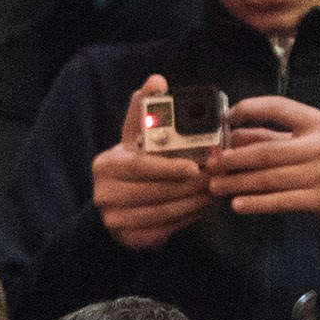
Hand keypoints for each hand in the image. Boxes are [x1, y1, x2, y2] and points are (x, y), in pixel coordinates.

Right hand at [92, 73, 217, 249]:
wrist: (113, 208)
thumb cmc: (130, 168)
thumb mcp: (133, 139)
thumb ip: (145, 112)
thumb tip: (156, 80)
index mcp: (106, 165)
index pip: (139, 166)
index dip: (167, 168)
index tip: (193, 166)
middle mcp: (105, 194)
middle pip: (155, 191)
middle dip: (189, 186)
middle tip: (214, 178)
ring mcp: (116, 220)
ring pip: (163, 212)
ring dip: (193, 203)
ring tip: (214, 191)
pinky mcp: (131, 239)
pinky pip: (166, 228)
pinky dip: (188, 218)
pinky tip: (203, 207)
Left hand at [206, 94, 319, 226]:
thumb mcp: (312, 140)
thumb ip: (275, 136)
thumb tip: (233, 135)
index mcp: (318, 122)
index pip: (279, 107)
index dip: (250, 109)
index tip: (226, 117)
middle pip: (267, 150)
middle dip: (234, 158)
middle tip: (211, 164)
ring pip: (270, 178)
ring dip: (238, 182)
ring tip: (215, 186)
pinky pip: (282, 200)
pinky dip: (257, 203)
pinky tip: (238, 204)